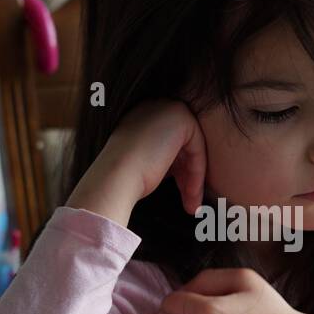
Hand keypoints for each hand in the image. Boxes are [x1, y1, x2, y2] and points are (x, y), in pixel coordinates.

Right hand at [65, 98, 206, 225]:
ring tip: (192, 206)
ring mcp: (167, 109)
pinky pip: (197, 148)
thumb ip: (163, 156)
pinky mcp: (181, 117)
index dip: (178, 171)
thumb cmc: (125, 177)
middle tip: (190, 203)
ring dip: (194, 179)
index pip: (170, 144)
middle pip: (183, 146)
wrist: (116, 176)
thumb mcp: (146, 161)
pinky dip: (197, 172)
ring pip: (192, 149)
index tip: (181, 193)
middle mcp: (154, 107)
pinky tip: (192, 195)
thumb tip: (184, 168)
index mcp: (142, 116)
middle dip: (188, 176)